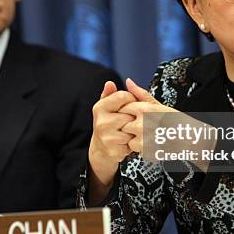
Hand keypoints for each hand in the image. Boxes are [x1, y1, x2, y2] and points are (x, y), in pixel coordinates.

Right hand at [88, 81, 136, 199]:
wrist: (101, 149)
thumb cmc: (108, 123)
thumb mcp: (107, 107)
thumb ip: (110, 94)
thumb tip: (109, 83)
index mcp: (99, 108)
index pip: (124, 96)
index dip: (131, 100)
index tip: (130, 105)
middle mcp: (101, 122)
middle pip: (130, 113)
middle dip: (133, 117)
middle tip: (128, 121)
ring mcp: (106, 137)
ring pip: (132, 128)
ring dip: (133, 131)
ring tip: (127, 131)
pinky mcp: (113, 150)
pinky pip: (132, 143)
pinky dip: (132, 143)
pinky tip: (126, 141)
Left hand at [119, 78, 178, 151]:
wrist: (190, 140)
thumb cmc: (176, 121)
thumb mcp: (159, 105)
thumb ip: (140, 94)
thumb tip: (128, 81)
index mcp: (145, 110)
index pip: (123, 108)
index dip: (127, 112)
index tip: (134, 115)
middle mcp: (142, 124)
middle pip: (122, 124)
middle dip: (129, 126)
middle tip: (143, 127)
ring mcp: (144, 139)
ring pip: (128, 139)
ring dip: (135, 139)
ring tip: (149, 136)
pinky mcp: (146, 152)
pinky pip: (135, 150)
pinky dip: (141, 148)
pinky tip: (152, 144)